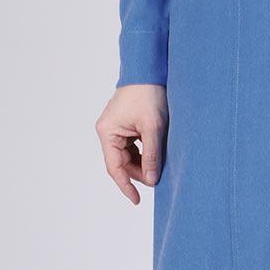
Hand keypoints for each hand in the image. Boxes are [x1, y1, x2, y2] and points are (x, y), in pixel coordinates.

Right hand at [96, 84, 168, 203]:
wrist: (149, 69)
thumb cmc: (149, 94)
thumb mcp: (153, 127)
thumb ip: (152, 155)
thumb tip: (152, 179)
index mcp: (108, 132)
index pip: (115, 167)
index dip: (126, 186)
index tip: (137, 200)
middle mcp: (108, 131)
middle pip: (122, 162)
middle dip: (139, 172)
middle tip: (158, 178)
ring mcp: (116, 127)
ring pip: (128, 155)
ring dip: (143, 162)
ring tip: (160, 165)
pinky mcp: (125, 124)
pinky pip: (133, 145)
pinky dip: (144, 151)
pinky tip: (157, 153)